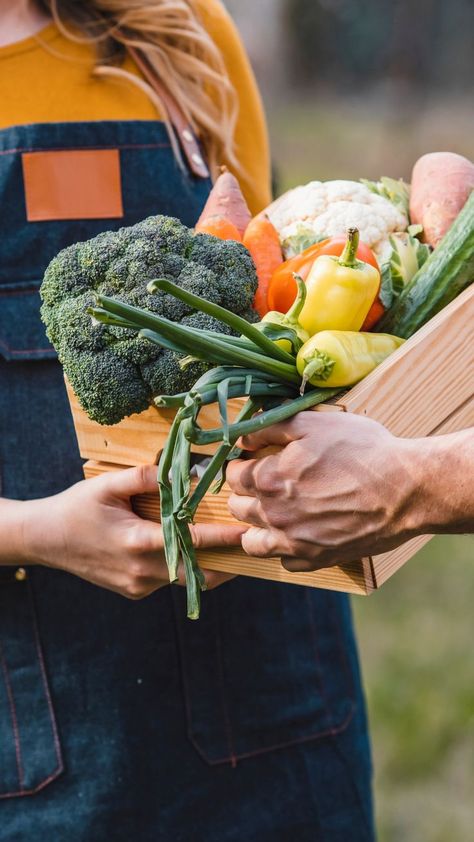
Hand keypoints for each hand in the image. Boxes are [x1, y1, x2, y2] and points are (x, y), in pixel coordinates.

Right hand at [20, 465, 245, 597]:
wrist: (46, 540)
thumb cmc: (77, 507)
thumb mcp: (107, 485)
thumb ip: (145, 476)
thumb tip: (183, 471)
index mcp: (138, 542)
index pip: (193, 542)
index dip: (224, 538)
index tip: (248, 532)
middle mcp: (142, 571)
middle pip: (199, 574)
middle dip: (228, 563)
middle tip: (250, 546)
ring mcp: (138, 586)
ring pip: (185, 579)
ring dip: (207, 565)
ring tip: (228, 546)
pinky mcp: (135, 592)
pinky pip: (168, 580)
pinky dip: (184, 567)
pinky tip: (189, 548)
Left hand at [227, 412, 433, 570]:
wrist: (406, 489)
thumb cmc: (363, 450)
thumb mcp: (314, 422)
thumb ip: (270, 427)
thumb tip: (241, 437)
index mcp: (268, 479)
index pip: (231, 476)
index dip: (242, 465)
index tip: (254, 462)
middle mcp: (274, 514)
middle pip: (237, 508)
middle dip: (245, 494)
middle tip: (264, 484)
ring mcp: (293, 541)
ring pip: (252, 542)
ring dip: (256, 526)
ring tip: (274, 513)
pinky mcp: (315, 559)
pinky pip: (284, 562)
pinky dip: (286, 549)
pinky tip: (299, 533)